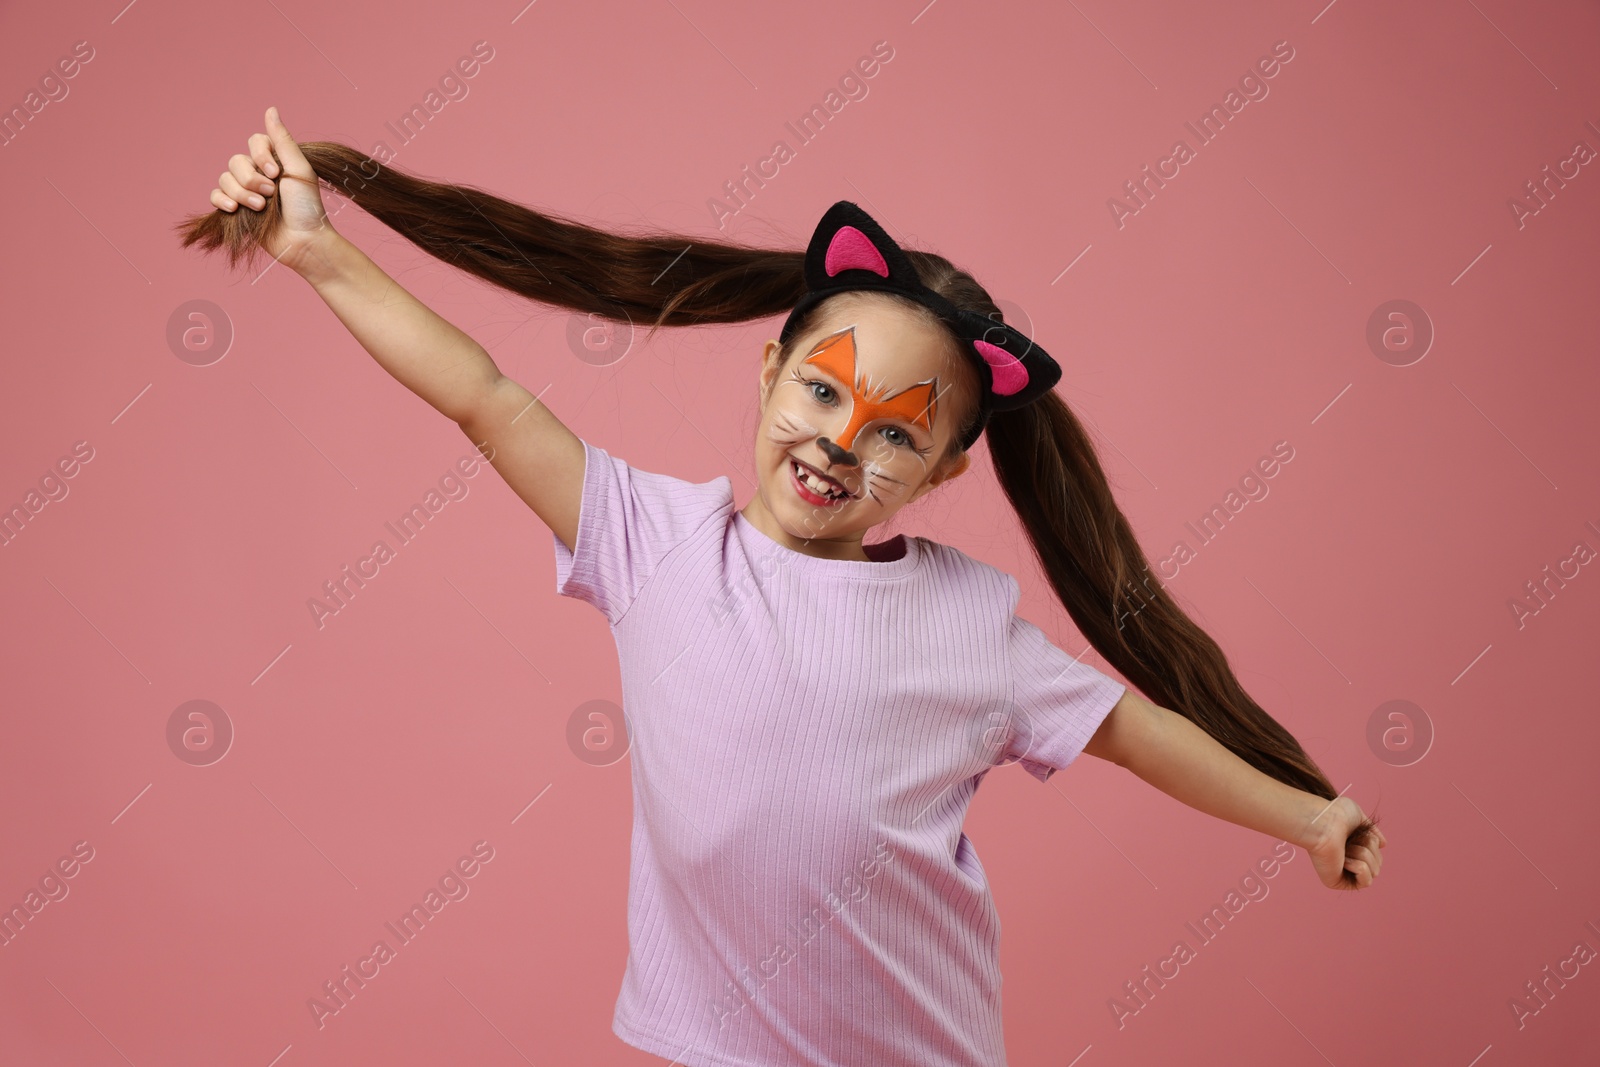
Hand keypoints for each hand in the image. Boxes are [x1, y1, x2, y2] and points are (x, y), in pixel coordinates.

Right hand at [207, 106, 333, 270]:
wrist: (304, 241)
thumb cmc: (307, 207)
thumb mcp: (300, 169)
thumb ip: (282, 140)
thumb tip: (270, 109)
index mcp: (274, 161)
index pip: (254, 141)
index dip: (260, 156)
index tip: (277, 174)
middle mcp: (258, 173)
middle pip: (236, 161)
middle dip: (251, 179)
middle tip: (271, 195)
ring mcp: (246, 192)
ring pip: (225, 178)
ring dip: (242, 193)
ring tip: (261, 208)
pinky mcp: (236, 210)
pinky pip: (215, 196)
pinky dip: (222, 200)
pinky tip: (235, 210)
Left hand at [1303, 796, 1385, 889]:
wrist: (1323, 822)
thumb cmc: (1336, 815)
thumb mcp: (1358, 816)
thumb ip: (1372, 831)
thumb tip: (1383, 845)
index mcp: (1351, 847)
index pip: (1376, 852)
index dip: (1371, 841)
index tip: (1355, 831)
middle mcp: (1347, 861)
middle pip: (1378, 862)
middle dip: (1369, 848)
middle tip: (1349, 840)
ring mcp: (1343, 873)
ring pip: (1375, 871)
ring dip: (1363, 855)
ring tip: (1344, 848)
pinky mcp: (1338, 882)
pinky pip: (1367, 882)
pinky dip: (1359, 868)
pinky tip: (1343, 860)